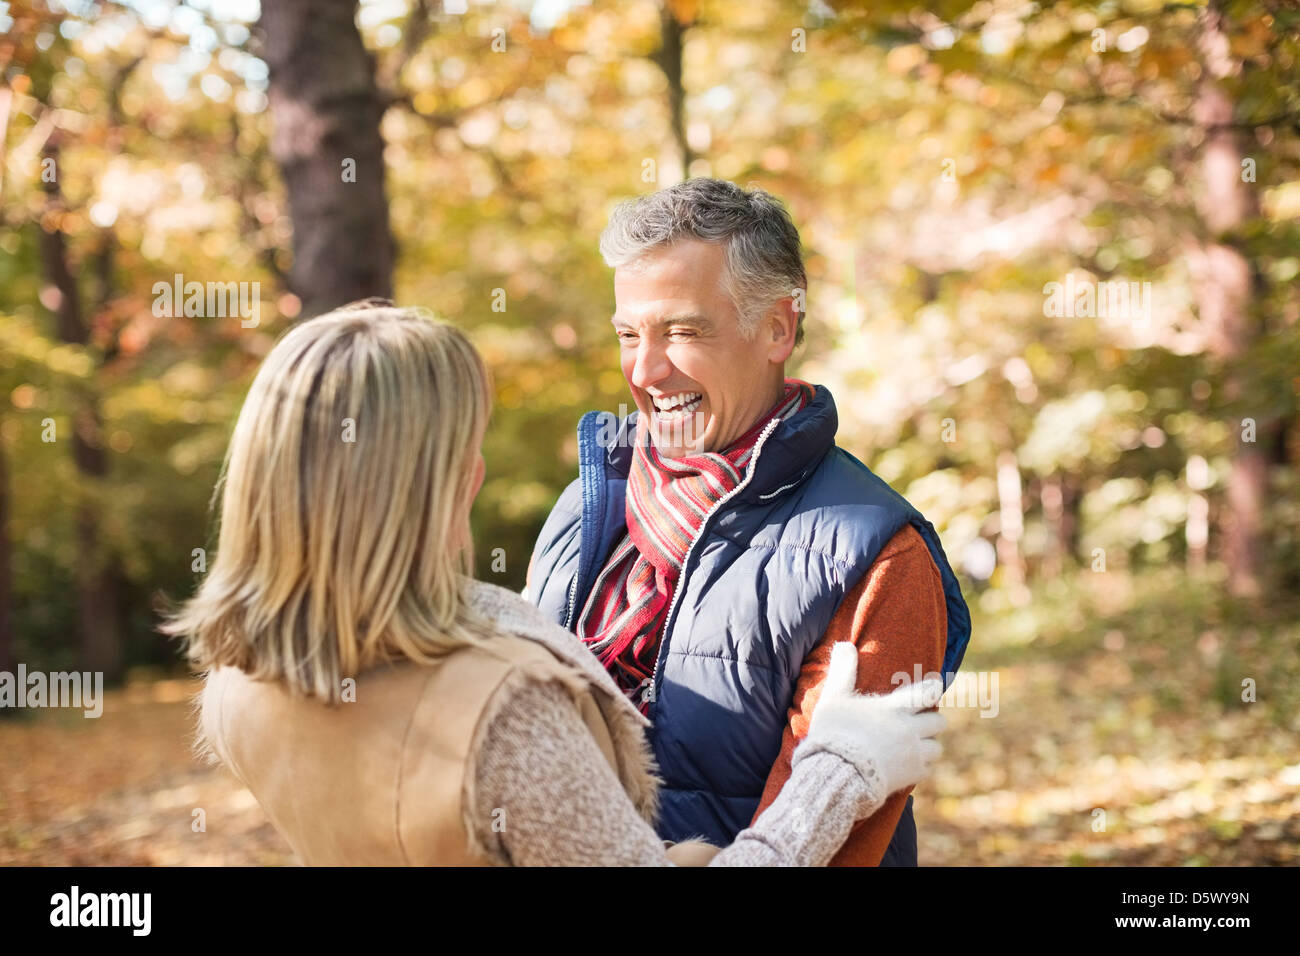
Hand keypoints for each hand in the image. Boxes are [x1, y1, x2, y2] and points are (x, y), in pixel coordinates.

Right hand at [793, 642, 944, 797]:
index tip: (936, 686)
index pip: (926, 692)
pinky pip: (927, 770)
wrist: (837, 773)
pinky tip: (909, 767)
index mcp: (894, 708)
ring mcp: (912, 754)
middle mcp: (909, 729)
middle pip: (938, 721)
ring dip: (928, 745)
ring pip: (936, 747)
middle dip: (932, 720)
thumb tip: (844, 644)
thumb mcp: (834, 698)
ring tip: (917, 745)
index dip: (934, 688)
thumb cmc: (834, 732)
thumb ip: (842, 671)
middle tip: (923, 720)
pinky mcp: (910, 776)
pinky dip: (920, 767)